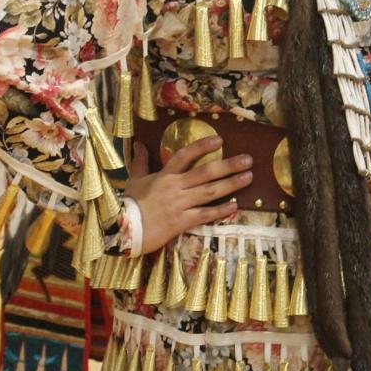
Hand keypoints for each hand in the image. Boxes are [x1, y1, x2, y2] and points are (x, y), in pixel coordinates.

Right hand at [125, 137, 253, 252]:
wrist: (122, 230)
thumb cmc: (129, 204)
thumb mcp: (134, 179)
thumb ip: (140, 161)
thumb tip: (138, 143)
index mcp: (164, 175)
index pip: (185, 155)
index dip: (202, 146)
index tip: (220, 139)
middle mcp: (174, 187)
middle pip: (205, 173)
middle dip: (229, 165)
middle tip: (248, 159)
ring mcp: (179, 204)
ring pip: (209, 192)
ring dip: (231, 184)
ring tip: (248, 177)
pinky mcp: (181, 222)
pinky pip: (205, 215)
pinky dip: (221, 211)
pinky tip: (235, 206)